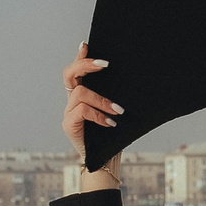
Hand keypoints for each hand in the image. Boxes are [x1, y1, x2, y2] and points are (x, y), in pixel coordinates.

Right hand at [62, 42, 123, 187]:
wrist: (105, 161)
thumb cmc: (114, 135)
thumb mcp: (117, 111)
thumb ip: (116, 97)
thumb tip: (137, 77)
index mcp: (82, 95)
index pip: (77, 70)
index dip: (80, 57)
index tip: (87, 43)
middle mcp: (72, 101)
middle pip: (69, 74)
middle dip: (85, 64)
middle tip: (105, 65)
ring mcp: (68, 112)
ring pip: (80, 93)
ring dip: (102, 100)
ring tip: (118, 110)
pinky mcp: (69, 125)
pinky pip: (82, 111)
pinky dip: (98, 115)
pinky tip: (112, 123)